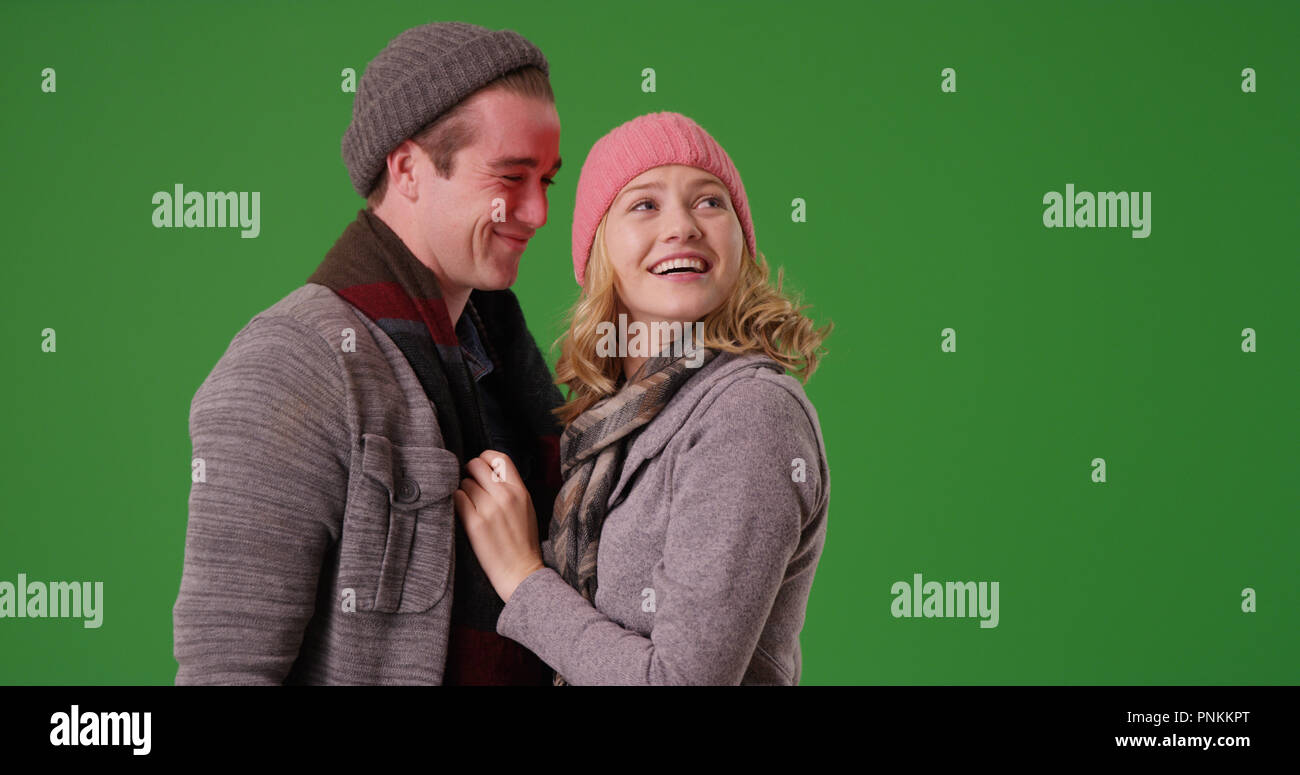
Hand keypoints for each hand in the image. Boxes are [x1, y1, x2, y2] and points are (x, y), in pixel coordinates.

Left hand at [452, 450, 544, 601]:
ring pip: (464, 483)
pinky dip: (457, 503)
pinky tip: (464, 513)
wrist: (521, 572)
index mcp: (520, 491)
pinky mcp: (474, 523)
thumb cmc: (522, 541)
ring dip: (464, 491)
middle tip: (470, 483)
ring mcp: (489, 509)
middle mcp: (505, 496)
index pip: (500, 458)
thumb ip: (510, 488)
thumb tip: (488, 471)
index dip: (485, 458)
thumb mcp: (526, 508)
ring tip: (471, 506)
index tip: (480, 465)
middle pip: (476, 465)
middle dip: (469, 472)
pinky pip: (457, 499)